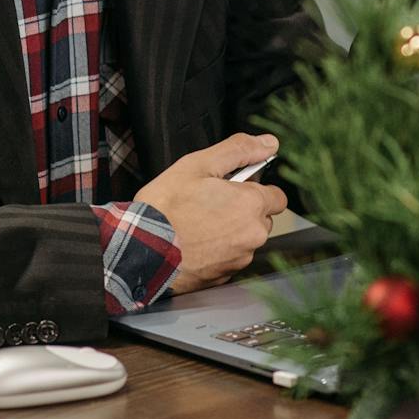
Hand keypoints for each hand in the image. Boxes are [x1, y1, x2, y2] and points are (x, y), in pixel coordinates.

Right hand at [132, 133, 286, 294]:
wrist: (141, 251)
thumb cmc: (166, 208)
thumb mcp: (198, 165)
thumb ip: (238, 150)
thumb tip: (268, 143)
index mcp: (251, 204)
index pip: (277, 196)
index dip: (256, 188)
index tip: (235, 188)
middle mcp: (252, 235)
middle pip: (261, 219)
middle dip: (242, 210)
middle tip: (211, 202)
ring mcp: (239, 258)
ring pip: (245, 240)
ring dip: (230, 231)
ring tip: (198, 223)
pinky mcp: (224, 276)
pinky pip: (229, 258)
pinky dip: (217, 251)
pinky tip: (195, 242)